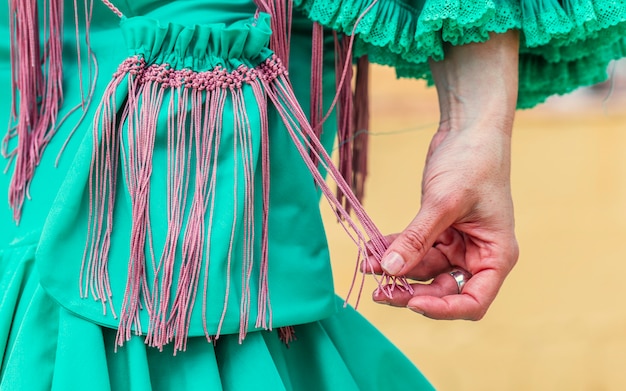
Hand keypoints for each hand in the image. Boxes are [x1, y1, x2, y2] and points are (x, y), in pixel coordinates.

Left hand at [367, 123, 517, 319]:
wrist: (469, 129)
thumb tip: (390, 270)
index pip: (473, 301)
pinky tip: (372, 251)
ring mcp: (457, 245)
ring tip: (368, 264)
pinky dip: (394, 250)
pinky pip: (414, 250)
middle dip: (411, 291)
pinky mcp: (438, 232)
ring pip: (423, 271)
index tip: (412, 303)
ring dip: (396, 269)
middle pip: (443, 290)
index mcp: (495, 255)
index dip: (443, 309)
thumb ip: (418, 238)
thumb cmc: (473, 162)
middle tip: (379, 291)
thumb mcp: (444, 202)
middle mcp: (477, 255)